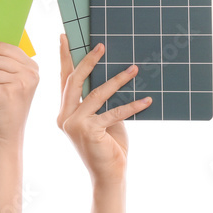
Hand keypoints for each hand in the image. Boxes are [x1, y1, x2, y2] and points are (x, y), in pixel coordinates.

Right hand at [57, 36, 151, 186]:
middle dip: (89, 60)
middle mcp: (65, 117)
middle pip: (75, 81)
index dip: (65, 57)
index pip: (65, 80)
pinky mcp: (89, 132)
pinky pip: (114, 112)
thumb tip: (113, 73)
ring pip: (97, 94)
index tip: (65, 37)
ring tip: (134, 68)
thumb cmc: (108, 145)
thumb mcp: (103, 117)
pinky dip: (132, 105)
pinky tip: (147, 100)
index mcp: (65, 111)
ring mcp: (74, 125)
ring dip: (118, 80)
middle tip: (102, 45)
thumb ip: (101, 99)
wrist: (109, 175)